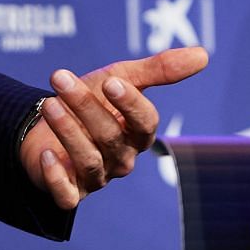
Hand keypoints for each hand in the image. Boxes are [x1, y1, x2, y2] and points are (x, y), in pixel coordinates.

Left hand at [19, 46, 209, 209]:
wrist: (45, 124)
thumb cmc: (92, 101)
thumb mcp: (121, 78)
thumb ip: (158, 69)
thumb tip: (204, 54)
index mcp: (138, 133)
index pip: (145, 123)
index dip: (130, 104)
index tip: (110, 81)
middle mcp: (122, 158)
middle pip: (111, 137)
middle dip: (85, 106)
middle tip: (60, 78)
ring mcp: (96, 178)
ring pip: (88, 160)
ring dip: (68, 131)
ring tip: (49, 103)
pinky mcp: (70, 193)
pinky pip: (68, 196)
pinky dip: (57, 177)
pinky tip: (46, 154)